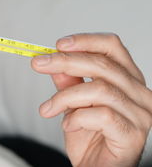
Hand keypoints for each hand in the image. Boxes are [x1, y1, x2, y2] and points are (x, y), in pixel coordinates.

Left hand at [31, 33, 151, 166]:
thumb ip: (67, 81)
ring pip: (99, 89)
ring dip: (64, 97)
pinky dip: (76, 118)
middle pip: (103, 64)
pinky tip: (68, 126)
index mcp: (127, 79)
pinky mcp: (133, 134)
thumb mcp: (72, 103)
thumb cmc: (89, 137)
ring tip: (48, 109)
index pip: (112, 47)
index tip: (58, 44)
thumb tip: (52, 59)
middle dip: (64, 62)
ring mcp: (140, 114)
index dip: (85, 41)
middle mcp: (139, 93)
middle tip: (38, 64)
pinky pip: (101, 115)